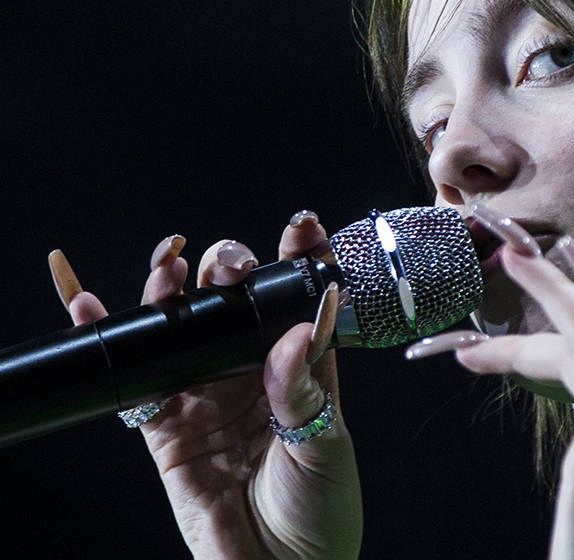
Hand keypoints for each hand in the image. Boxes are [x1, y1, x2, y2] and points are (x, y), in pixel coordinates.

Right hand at [49, 211, 361, 558]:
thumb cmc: (321, 507)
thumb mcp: (325, 443)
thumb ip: (304, 387)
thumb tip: (297, 329)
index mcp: (302, 366)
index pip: (298, 298)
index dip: (298, 258)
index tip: (303, 226)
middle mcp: (251, 371)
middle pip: (232, 301)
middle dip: (228, 266)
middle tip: (231, 263)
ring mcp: (206, 393)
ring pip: (181, 325)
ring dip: (170, 287)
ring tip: (170, 261)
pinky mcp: (165, 425)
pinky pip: (134, 374)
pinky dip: (108, 335)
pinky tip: (87, 300)